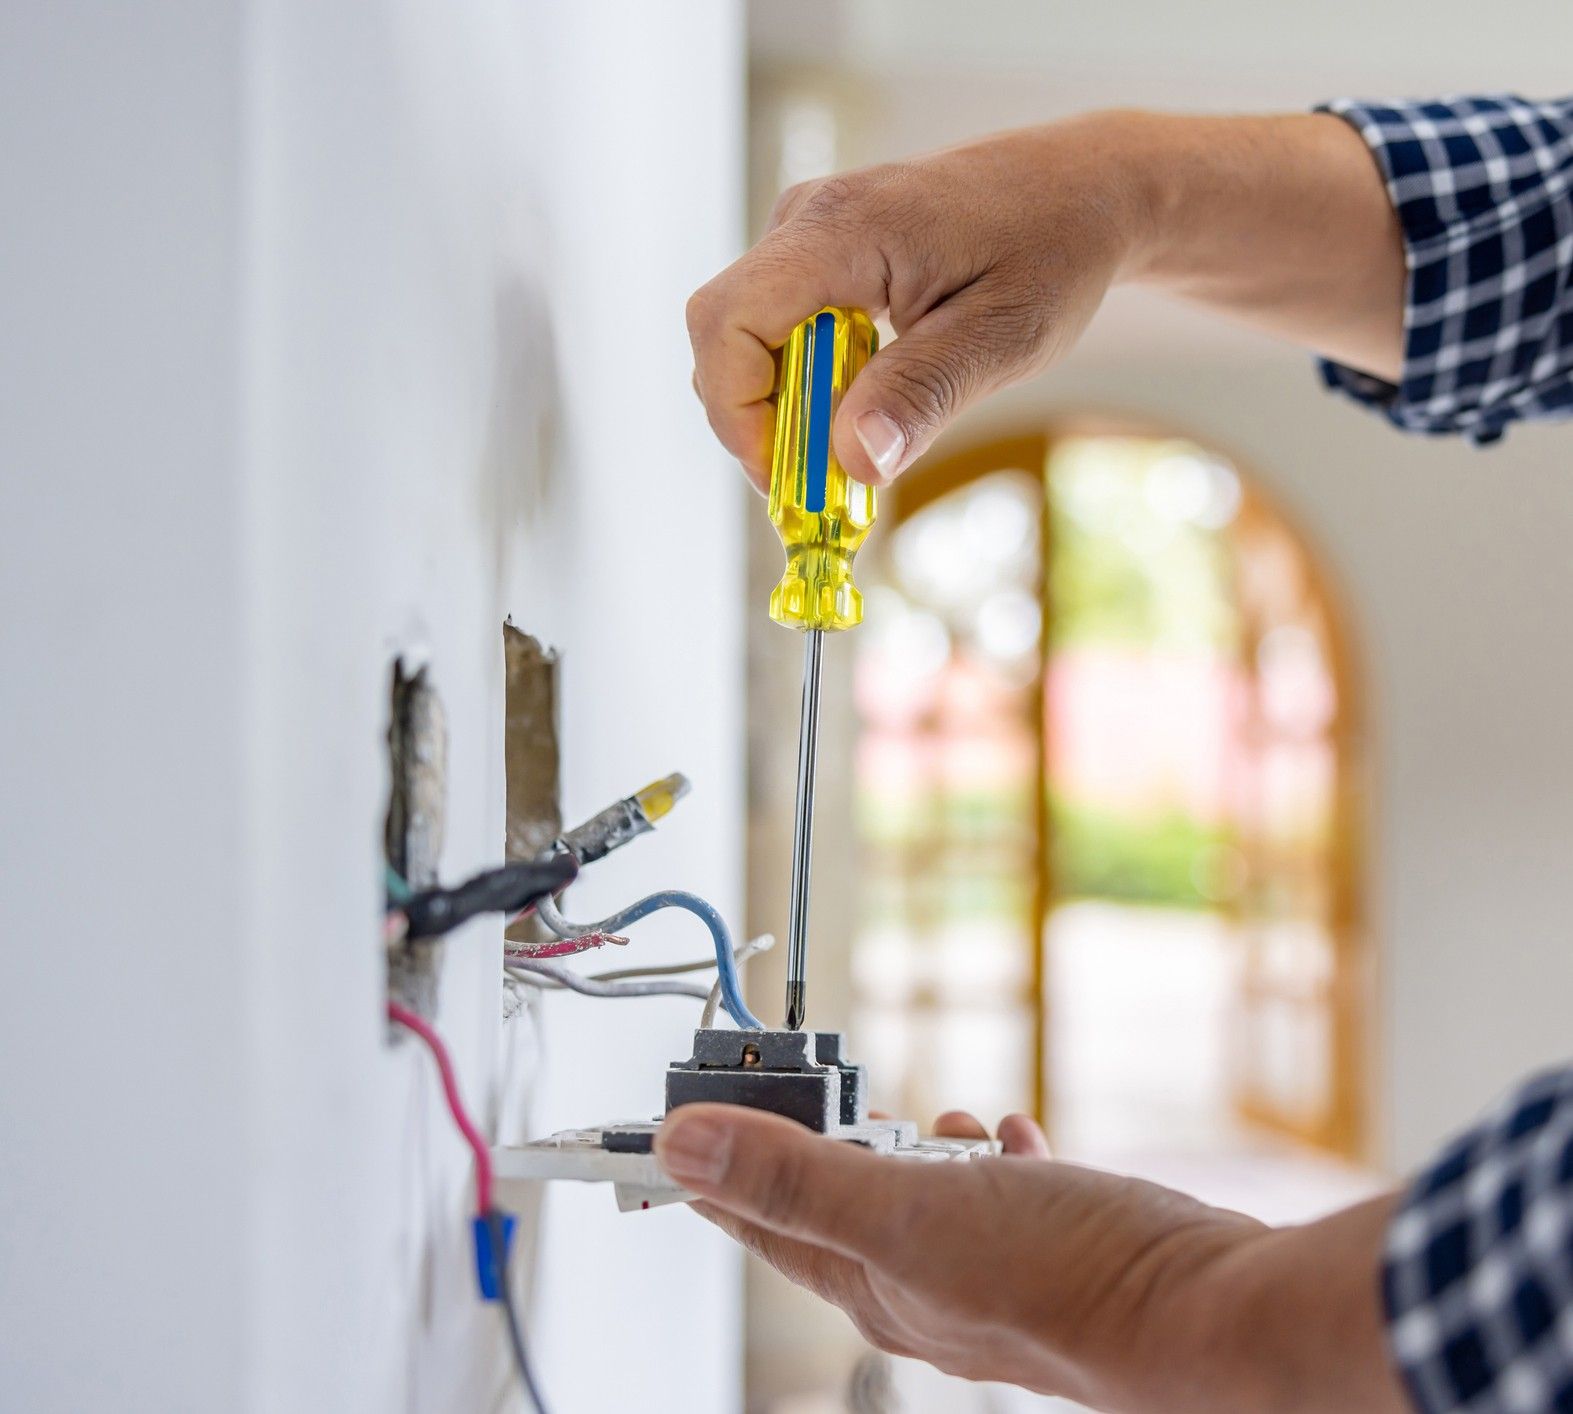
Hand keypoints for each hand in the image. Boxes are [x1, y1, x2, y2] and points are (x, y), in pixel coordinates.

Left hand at [655, 1104, 1406, 1411]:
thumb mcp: (909, 1210)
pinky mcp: (1043, 1248)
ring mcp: (984, 1269)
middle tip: (798, 1091)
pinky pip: (992, 1194)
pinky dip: (986, 1159)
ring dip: (907, 1145)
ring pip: (914, 1196)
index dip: (709, 1174)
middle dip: (813, 1144)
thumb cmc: (1066, 1275)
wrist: (1204, 1310)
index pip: (756, 1222)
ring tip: (922, 1114)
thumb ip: (795, 1176)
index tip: (670, 1131)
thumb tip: (686, 1145)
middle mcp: (918, 1285)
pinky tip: (1010, 1138)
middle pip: (832, 1204)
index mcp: (870, 1281)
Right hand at [687, 111, 1402, 492]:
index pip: (729, 325)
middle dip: (757, 422)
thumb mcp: (1002, 337)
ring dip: (784, 406)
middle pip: (723, 337)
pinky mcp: (818, 252)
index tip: (790, 479)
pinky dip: (804, 382)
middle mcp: (807, 220)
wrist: (1084, 190)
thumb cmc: (1052, 252)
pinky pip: (777, 327)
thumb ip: (922, 395)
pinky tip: (863, 402)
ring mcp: (807, 232)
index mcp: (843, 232)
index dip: (738, 416)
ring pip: (745, 338)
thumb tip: (852, 462)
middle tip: (825, 479)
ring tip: (858, 440)